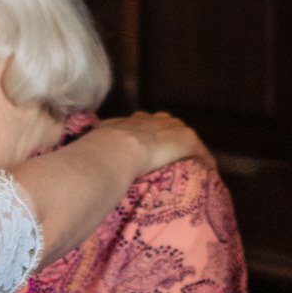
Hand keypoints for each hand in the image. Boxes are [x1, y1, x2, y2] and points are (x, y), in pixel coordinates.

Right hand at [91, 111, 210, 176]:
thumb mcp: (96, 140)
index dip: (149, 134)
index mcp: (134, 121)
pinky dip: (205, 162)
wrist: (116, 148)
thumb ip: (94, 142)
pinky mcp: (186, 141)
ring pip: (185, 138)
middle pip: (168, 126)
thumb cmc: (101, 148)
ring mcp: (171, 129)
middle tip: (172, 155)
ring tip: (193, 164)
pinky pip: (200, 153)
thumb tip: (81, 150)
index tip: (149, 145)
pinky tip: (209, 172)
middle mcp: (154, 120)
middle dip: (171, 138)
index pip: (146, 123)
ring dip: (188, 150)